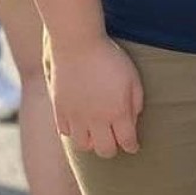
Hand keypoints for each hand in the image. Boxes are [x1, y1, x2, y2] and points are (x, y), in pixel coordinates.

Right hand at [47, 36, 144, 157]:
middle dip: (113, 149)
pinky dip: (73, 131)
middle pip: (105, 151)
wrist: (78, 44)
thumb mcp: (133, 78)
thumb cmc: (110, 58)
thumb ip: (135, 103)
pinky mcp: (59, 109)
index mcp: (118, 112)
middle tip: (115, 141)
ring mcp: (75, 116)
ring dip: (91, 143)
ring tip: (96, 133)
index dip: (132, 147)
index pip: (127, 142)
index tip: (134, 146)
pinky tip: (80, 123)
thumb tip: (133, 122)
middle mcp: (96, 119)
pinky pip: (65, 132)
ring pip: (83, 146)